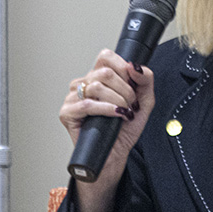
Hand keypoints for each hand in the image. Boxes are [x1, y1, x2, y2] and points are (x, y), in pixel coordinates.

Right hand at [59, 49, 153, 211]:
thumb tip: (134, 66)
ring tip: (123, 113)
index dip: (123, 67)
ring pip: (97, 86)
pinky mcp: (67, 113)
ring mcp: (72, 98)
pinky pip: (87, 104)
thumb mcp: (143, 102)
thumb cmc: (124, 130)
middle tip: (130, 104)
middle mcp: (83, 84)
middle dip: (125, 90)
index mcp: (98, 78)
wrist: (115, 155)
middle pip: (104, 72)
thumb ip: (145, 80)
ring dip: (118, 100)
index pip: (106, 57)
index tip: (133, 83)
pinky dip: (106, 109)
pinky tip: (116, 116)